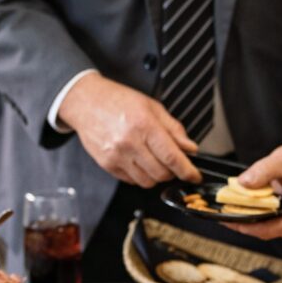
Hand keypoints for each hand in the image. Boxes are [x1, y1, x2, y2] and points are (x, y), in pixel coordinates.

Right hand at [58, 72, 201, 186]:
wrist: (86, 102)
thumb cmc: (118, 101)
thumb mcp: (152, 107)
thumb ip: (173, 129)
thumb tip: (190, 148)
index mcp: (144, 126)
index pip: (172, 157)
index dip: (187, 171)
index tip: (195, 176)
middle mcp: (130, 143)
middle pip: (161, 174)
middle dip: (172, 172)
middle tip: (172, 163)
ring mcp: (117, 156)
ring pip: (147, 182)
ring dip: (156, 176)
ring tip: (155, 161)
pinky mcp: (107, 165)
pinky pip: (132, 181)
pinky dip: (141, 175)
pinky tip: (139, 161)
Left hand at [225, 141, 281, 239]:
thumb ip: (264, 170)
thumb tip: (244, 183)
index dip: (259, 228)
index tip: (240, 222)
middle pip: (273, 230)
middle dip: (249, 226)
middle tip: (227, 217)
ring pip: (269, 229)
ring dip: (249, 223)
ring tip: (229, 214)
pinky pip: (269, 223)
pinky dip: (254, 218)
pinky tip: (240, 211)